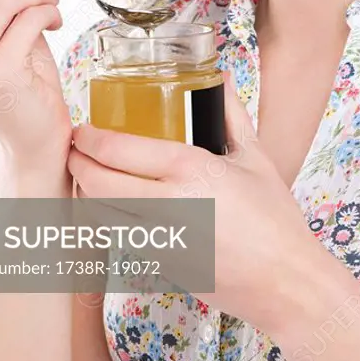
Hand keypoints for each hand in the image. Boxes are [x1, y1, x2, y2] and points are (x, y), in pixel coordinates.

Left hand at [67, 70, 324, 332]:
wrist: (284, 281)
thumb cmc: (274, 219)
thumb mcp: (256, 157)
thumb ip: (232, 114)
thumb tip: (222, 78)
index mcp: (192, 170)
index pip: (120, 150)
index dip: (91, 139)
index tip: (82, 131)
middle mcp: (170, 205)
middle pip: (98, 183)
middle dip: (78, 164)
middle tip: (74, 151)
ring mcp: (161, 241)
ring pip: (101, 215)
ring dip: (86, 193)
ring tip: (87, 175)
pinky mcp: (160, 266)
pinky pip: (119, 238)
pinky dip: (107, 220)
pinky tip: (112, 208)